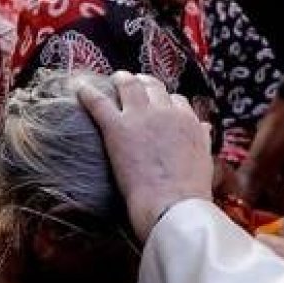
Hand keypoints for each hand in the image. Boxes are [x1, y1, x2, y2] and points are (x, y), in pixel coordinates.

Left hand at [79, 72, 212, 241]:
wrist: (172, 203)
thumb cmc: (190, 190)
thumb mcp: (205, 160)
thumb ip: (203, 139)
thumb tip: (204, 126)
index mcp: (188, 122)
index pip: (176, 100)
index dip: (166, 101)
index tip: (159, 104)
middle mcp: (166, 112)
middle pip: (153, 87)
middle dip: (143, 83)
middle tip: (134, 83)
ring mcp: (141, 117)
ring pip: (129, 85)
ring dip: (120, 80)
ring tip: (113, 79)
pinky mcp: (117, 127)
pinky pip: (99, 102)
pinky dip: (87, 92)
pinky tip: (78, 87)